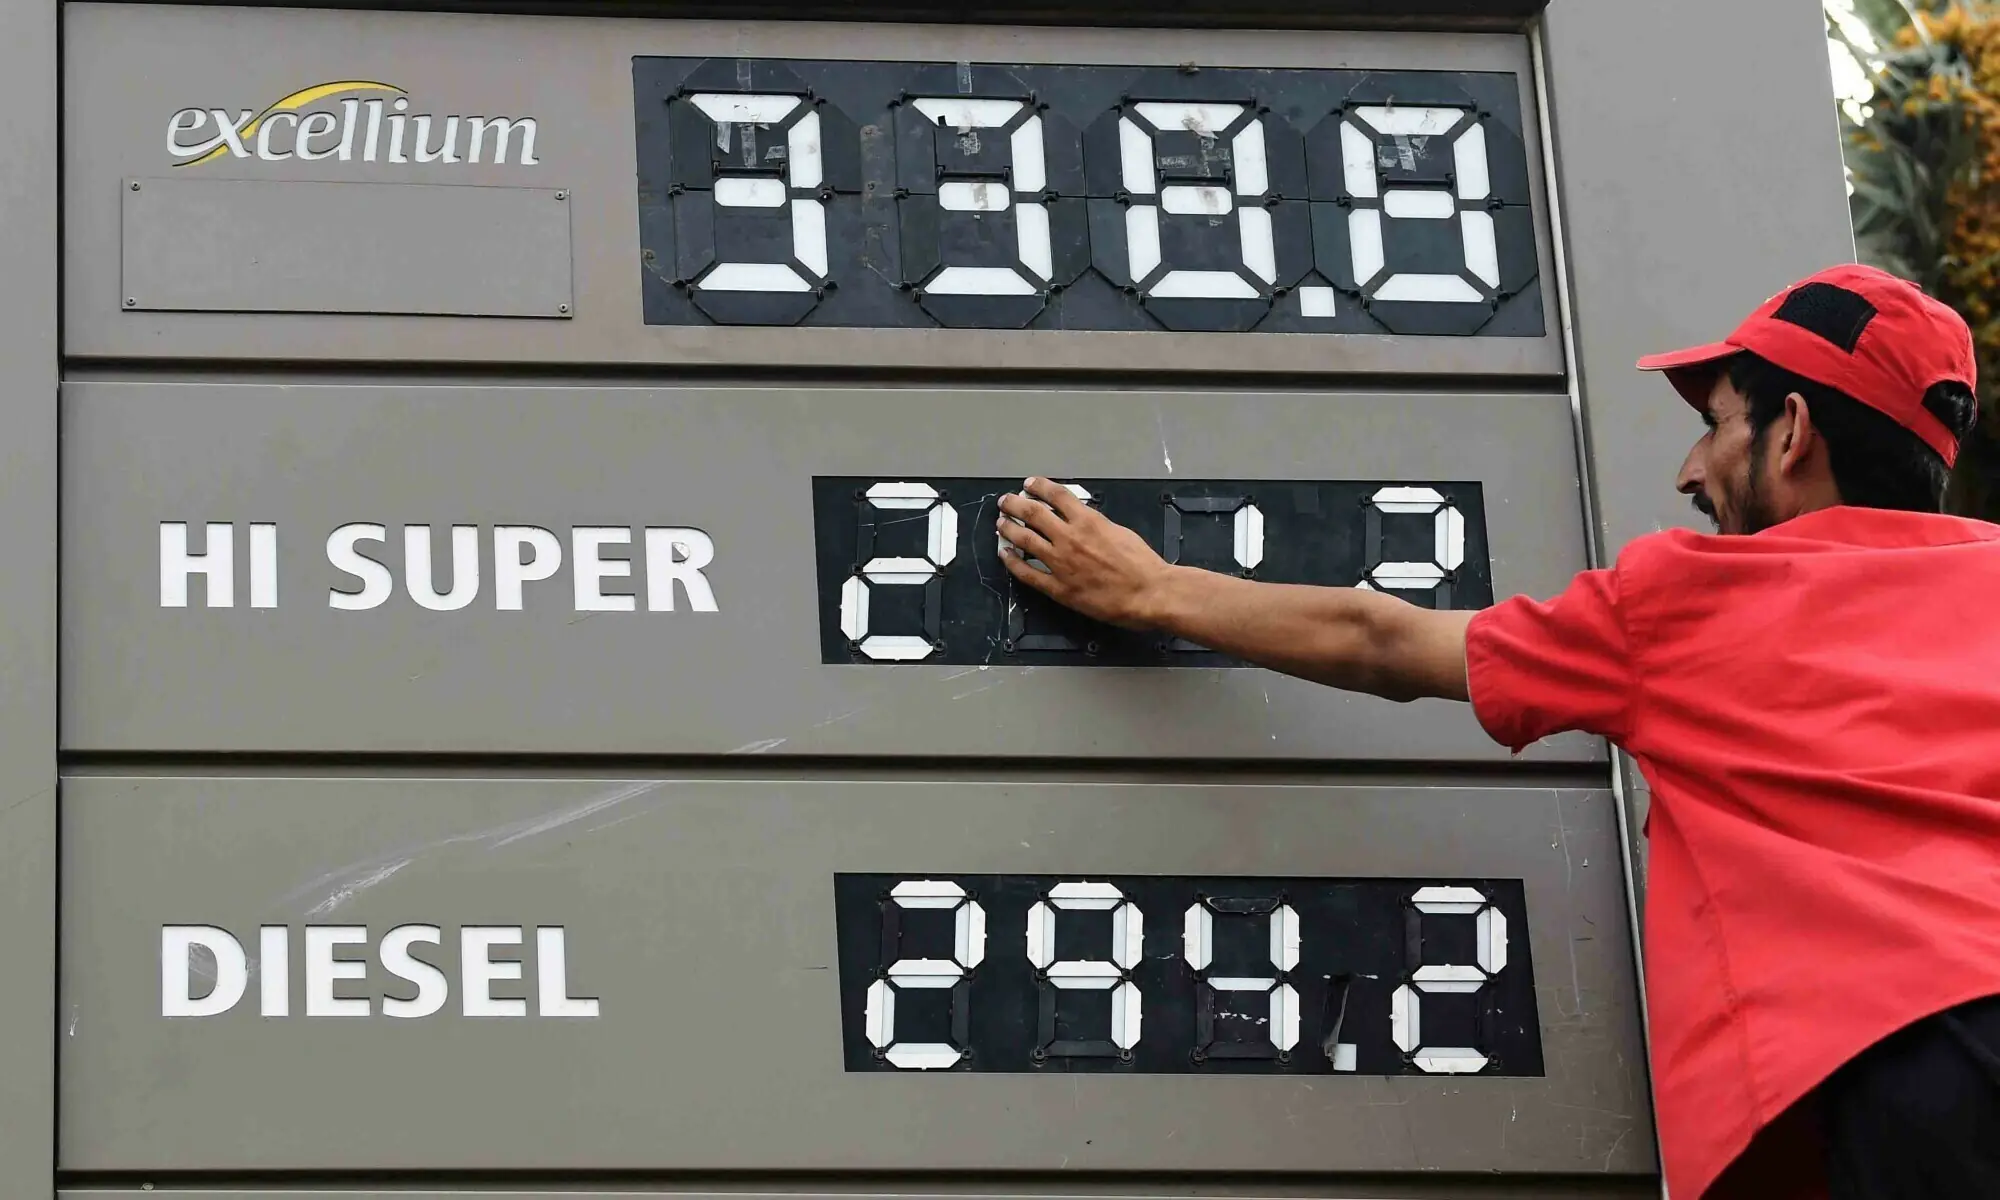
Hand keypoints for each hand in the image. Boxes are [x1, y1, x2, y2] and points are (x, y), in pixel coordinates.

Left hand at [995, 478, 1176, 629]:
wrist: (1149, 592)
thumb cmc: (1141, 564)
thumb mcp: (1119, 531)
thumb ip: (1096, 524)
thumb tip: (1082, 520)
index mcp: (1087, 521)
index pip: (1055, 495)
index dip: (1038, 487)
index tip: (1029, 484)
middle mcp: (1069, 538)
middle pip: (1032, 514)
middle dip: (1015, 504)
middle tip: (1005, 501)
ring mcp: (1060, 563)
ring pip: (1024, 540)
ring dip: (1009, 529)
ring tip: (1001, 524)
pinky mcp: (1058, 588)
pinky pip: (1027, 573)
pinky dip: (1013, 562)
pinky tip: (1005, 555)